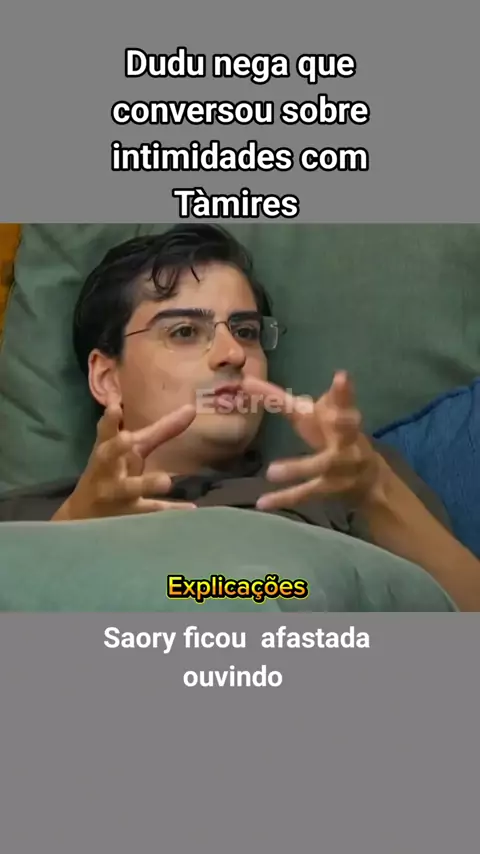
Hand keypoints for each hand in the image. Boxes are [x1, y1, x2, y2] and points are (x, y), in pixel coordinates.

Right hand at [52, 403, 197, 520]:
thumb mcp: (133, 450)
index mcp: (107, 451)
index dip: (109, 420)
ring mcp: (116, 495)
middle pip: (107, 457)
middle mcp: (107, 471)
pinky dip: (170, 510)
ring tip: (166, 481)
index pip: (105, 432)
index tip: (114, 406)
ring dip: (145, 483)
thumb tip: (190, 408)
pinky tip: (190, 508)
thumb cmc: (114, 472)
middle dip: (115, 447)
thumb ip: (161, 430)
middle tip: (126, 438)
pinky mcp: (128, 515)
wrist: (84, 516)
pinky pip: (151, 511)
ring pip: (128, 488)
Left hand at [242, 371, 384, 510]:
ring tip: (271, 471)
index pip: (343, 402)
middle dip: (342, 421)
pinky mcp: (330, 488)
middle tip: (334, 416)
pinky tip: (261, 503)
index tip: (342, 376)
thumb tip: (249, 381)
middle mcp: (347, 440)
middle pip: (346, 429)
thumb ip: (283, 400)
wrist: (369, 479)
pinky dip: (284, 498)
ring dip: (297, 468)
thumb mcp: (318, 416)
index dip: (343, 391)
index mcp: (345, 418)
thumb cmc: (335, 436)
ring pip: (320, 466)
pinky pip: (305, 493)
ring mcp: (340, 466)